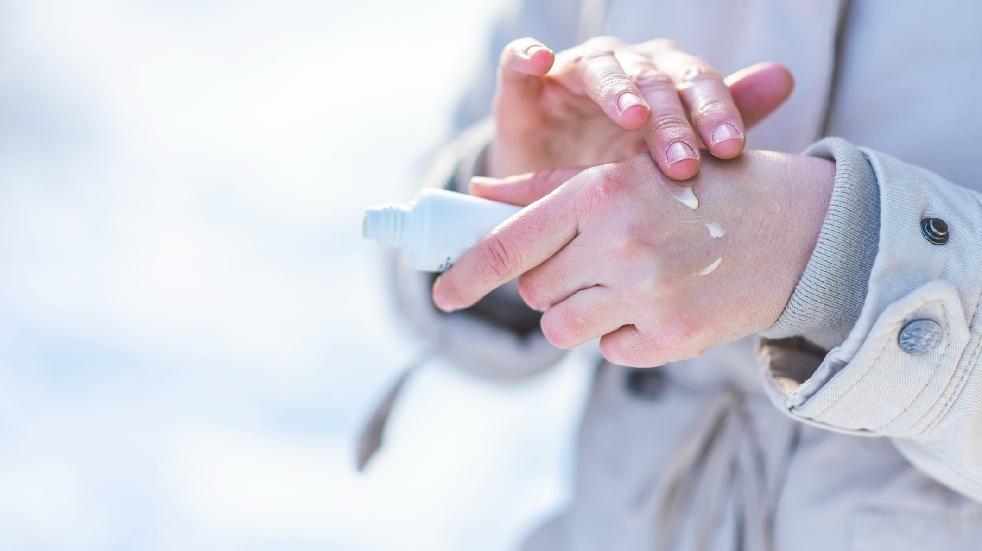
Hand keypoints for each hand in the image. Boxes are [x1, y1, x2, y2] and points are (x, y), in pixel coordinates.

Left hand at [432, 152, 834, 366]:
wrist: (799, 228)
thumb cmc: (704, 191)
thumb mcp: (629, 172)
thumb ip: (546, 189)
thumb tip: (480, 194)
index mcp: (601, 194)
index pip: (509, 247)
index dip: (466, 275)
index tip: (442, 296)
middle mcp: (620, 243)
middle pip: (534, 292)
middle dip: (550, 283)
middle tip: (591, 263)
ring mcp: (649, 294)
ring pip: (562, 328)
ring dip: (579, 313)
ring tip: (622, 285)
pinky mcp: (675, 336)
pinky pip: (610, 351)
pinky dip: (622, 335)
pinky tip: (658, 305)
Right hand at [488, 36, 793, 179]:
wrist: (550, 194)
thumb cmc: (619, 170)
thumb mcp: (671, 155)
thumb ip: (724, 117)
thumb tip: (784, 76)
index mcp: (664, 81)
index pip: (697, 85)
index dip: (715, 112)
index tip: (732, 150)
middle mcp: (622, 68)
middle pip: (653, 81)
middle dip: (672, 121)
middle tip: (685, 162)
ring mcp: (572, 74)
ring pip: (599, 68)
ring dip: (618, 90)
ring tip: (635, 117)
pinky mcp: (522, 87)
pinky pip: (519, 63)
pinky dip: (527, 55)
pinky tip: (540, 58)